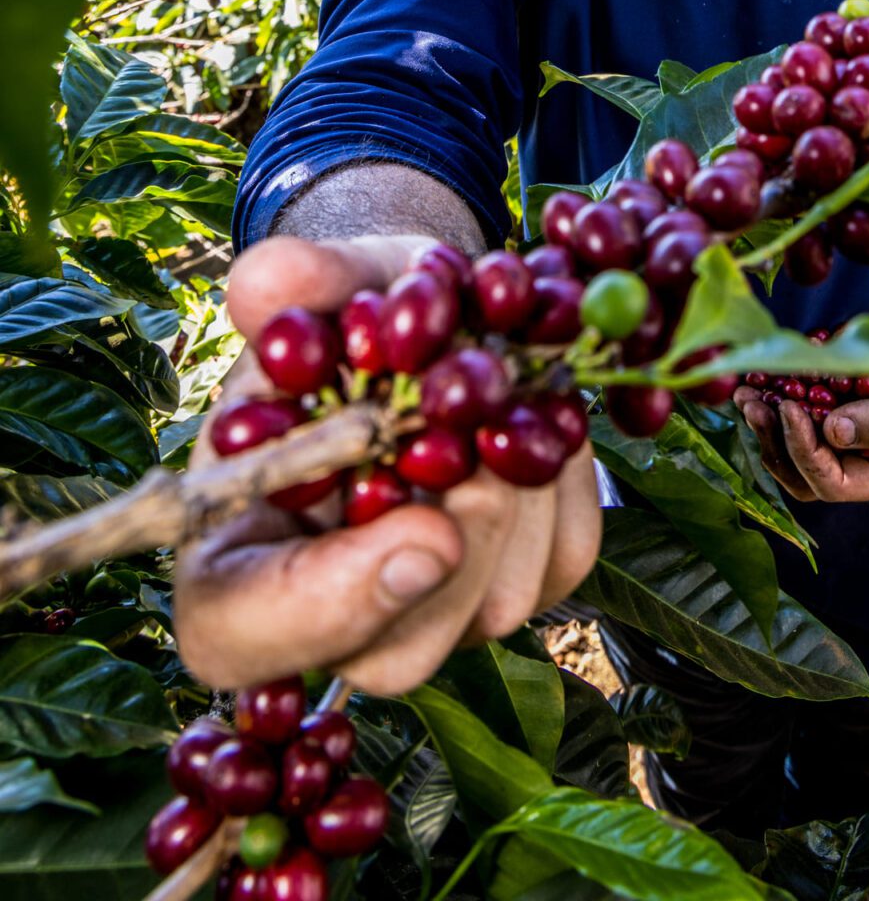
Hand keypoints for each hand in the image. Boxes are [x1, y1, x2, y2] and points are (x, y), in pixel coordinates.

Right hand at [174, 234, 600, 694]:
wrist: (423, 315)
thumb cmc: (351, 309)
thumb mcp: (325, 283)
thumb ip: (294, 286)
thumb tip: (265, 282)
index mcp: (233, 551)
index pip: (242, 632)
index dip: (327, 604)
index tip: (423, 532)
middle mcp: (331, 611)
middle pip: (396, 655)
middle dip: (463, 539)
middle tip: (485, 429)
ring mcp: (430, 611)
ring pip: (498, 606)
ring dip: (520, 488)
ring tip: (503, 386)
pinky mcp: (515, 583)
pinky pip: (564, 560)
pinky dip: (566, 479)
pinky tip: (540, 409)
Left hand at [733, 303, 868, 504]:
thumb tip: (832, 433)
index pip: (835, 482)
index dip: (805, 453)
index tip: (790, 411)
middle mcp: (864, 453)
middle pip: (804, 468)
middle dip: (774, 441)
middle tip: (752, 404)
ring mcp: (849, 423)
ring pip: (794, 438)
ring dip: (767, 417)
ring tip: (745, 390)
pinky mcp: (840, 392)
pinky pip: (801, 401)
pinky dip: (780, 388)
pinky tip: (764, 369)